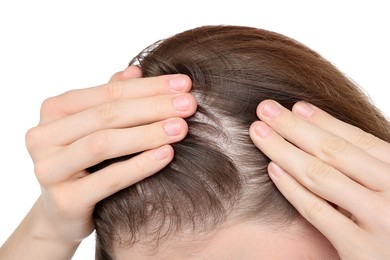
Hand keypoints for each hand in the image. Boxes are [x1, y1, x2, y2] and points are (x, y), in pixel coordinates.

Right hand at [25, 66, 195, 242]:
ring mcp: (49, 169)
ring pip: (104, 143)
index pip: (109, 91)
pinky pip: (108, 179)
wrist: (65, 211)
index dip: (149, 87)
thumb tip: (136, 69)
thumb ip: (111, 98)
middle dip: (153, 107)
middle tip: (189, 105)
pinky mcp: (64, 201)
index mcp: (54, 110)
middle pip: (107, 115)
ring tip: (181, 128)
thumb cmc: (87, 162)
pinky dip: (140, 166)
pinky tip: (167, 155)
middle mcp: (43, 136)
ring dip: (147, 133)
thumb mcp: (96, 127)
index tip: (185, 84)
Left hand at [249, 100, 389, 258]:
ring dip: (282, 149)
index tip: (295, 107)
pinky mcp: (360, 250)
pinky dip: (291, 187)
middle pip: (332, 151)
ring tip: (258, 132)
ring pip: (318, 175)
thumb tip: (327, 134)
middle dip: (292, 126)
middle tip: (265, 108)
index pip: (359, 140)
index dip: (323, 121)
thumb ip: (372, 170)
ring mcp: (380, 220)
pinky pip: (316, 211)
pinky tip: (272, 169)